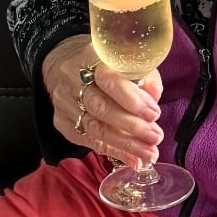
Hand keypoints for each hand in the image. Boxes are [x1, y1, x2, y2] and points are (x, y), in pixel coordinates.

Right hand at [43, 35, 164, 166]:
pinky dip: (114, 152)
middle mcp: (74, 82)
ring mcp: (65, 104)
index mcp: (91, 58)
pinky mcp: (63, 123)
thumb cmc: (102, 62)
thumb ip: (142, 73)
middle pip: (101, 108)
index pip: (109, 80)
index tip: (154, 113)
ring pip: (95, 128)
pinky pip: (89, 141)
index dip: (132, 99)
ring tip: (149, 154)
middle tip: (156, 137)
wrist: (61, 65)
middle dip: (132, 126)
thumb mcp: (122, 57)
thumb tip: (154, 95)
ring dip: (126, 144)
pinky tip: (133, 159)